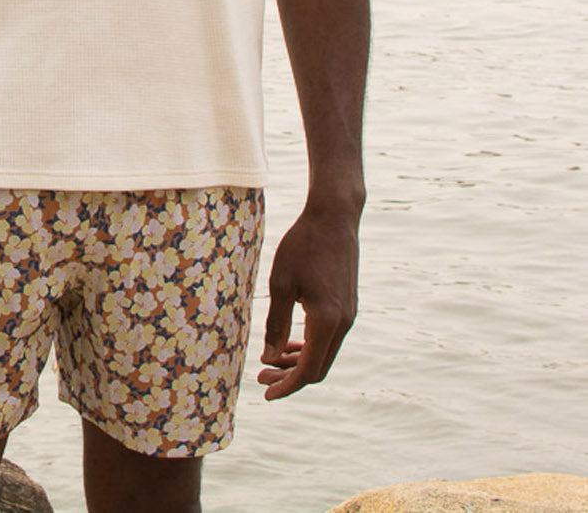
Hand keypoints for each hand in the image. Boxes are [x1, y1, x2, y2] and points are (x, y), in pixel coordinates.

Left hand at [257, 206, 359, 400]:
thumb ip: (276, 323)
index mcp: (327, 321)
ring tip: (271, 361)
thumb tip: (269, 358)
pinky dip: (310, 346)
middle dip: (290, 377)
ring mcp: (349, 315)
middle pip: (318, 367)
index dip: (287, 386)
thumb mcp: (281, 283)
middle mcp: (344, 323)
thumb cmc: (303, 246)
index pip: (308, 370)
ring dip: (299, 362)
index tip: (265, 393)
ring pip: (325, 353)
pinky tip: (291, 342)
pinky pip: (329, 338)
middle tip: (261, 377)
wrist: (334, 218)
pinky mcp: (348, 306)